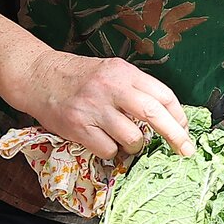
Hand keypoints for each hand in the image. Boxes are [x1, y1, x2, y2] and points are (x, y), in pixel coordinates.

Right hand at [9, 50, 194, 159]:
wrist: (38, 76)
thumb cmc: (80, 77)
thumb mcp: (112, 71)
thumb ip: (137, 89)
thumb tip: (169, 117)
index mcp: (124, 72)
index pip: (162, 94)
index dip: (178, 115)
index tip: (185, 130)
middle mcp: (111, 88)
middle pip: (154, 114)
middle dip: (175, 136)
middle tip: (185, 151)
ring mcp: (94, 108)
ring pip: (132, 138)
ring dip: (135, 146)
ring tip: (126, 140)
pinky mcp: (79, 127)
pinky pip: (109, 150)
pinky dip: (112, 151)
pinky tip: (103, 141)